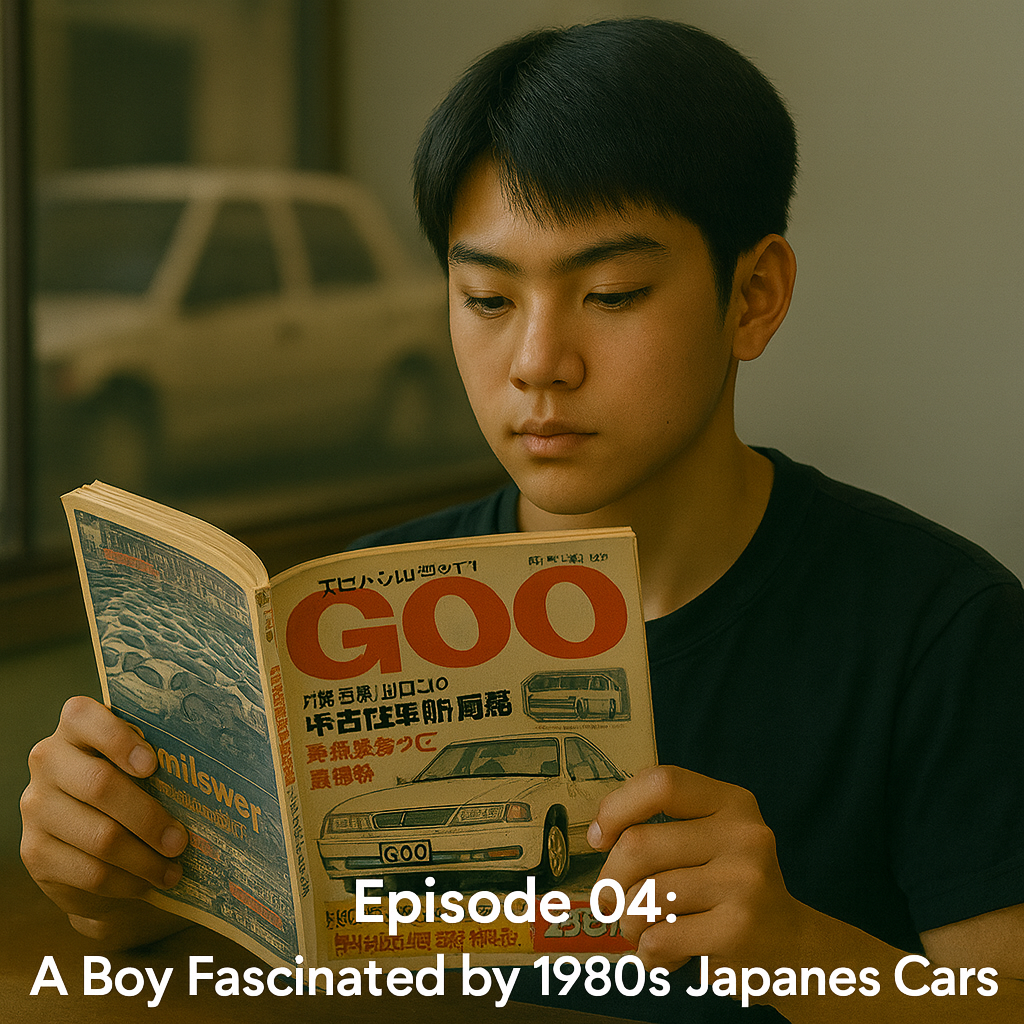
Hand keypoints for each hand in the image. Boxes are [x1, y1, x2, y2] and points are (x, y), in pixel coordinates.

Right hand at [20, 695, 190, 944]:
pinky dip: (126, 882)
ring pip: (99, 836)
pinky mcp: (35, 851)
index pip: (83, 717)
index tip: (153, 765)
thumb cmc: (134, 786)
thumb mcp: (144, 764)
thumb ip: (163, 757)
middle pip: (100, 786)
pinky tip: (147, 884)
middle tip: (182, 841)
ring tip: (174, 870)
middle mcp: (48, 760)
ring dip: (144, 859)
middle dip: (148, 817)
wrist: (89, 841)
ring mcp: (36, 806)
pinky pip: (88, 872)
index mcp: (77, 726)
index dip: (118, 740)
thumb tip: (215, 775)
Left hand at [588, 764, 803, 972]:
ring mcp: (744, 882)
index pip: (661, 783)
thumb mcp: (712, 840)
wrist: (792, 947)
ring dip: (629, 922)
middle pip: (639, 844)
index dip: (617, 807)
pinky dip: (648, 953)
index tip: (600, 837)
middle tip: (608, 900)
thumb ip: (664, 826)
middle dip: (610, 880)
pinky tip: (665, 954)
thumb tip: (599, 836)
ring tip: (642, 929)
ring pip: (644, 896)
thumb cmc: (731, 888)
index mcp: (732, 803)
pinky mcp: (738, 930)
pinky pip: (660, 938)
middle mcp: (743, 835)